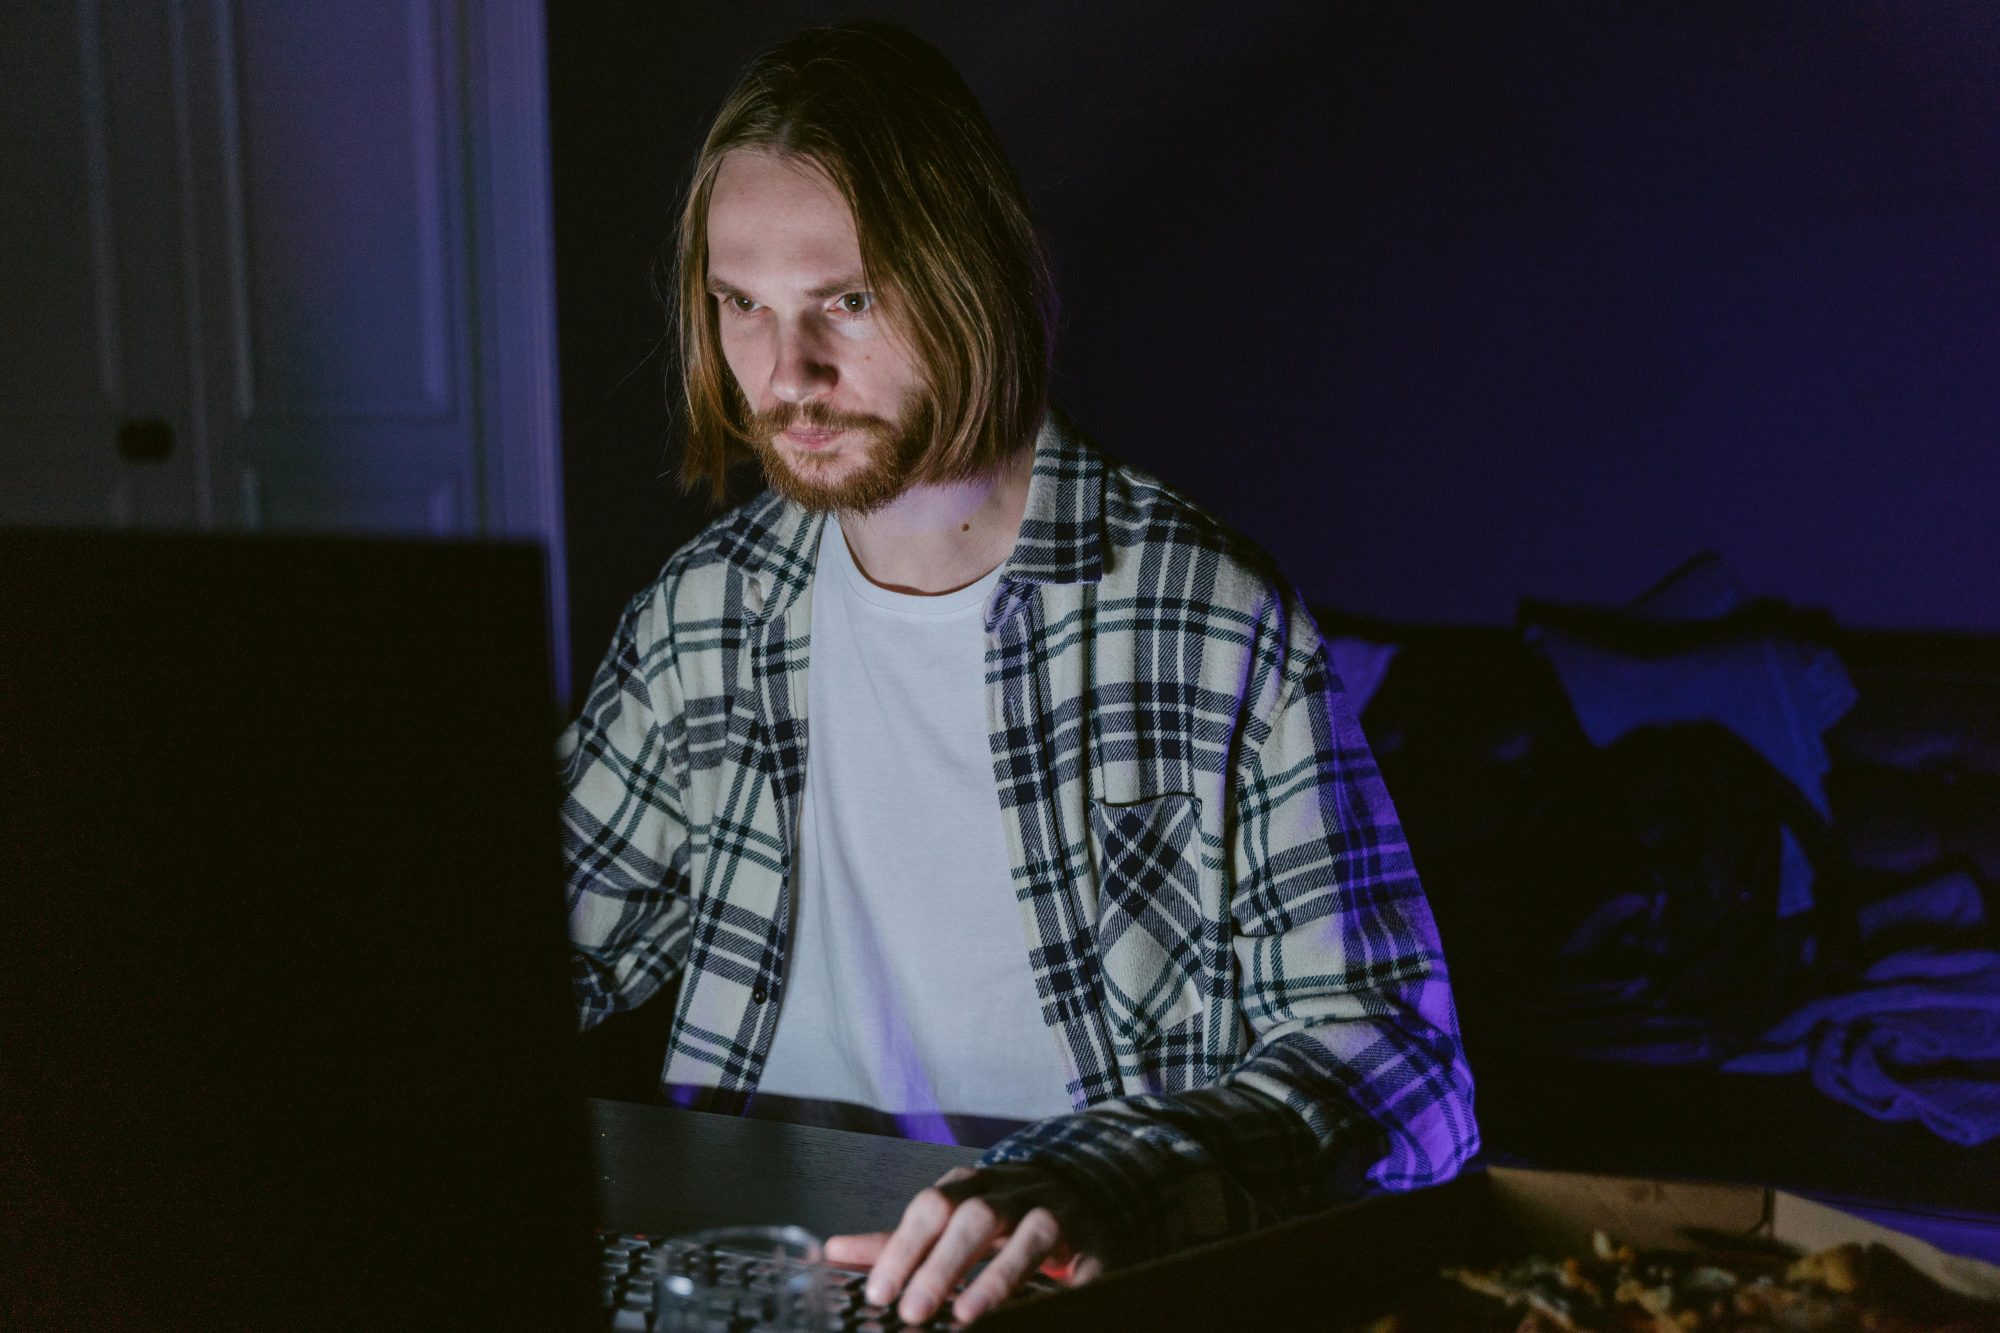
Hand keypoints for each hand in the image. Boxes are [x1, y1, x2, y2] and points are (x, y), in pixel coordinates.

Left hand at [824, 1163, 1107, 1324]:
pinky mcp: (1094, 1241)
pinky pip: (1089, 1261)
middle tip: (915, 1310)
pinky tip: (1055, 1308)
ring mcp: (1056, 1214)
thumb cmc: (1000, 1211)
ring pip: (1033, 1233)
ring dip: (1000, 1274)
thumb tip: (833, 1251)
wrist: (1077, 1187)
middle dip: (944, 1263)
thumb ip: (897, 1239)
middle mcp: (1011, 1195)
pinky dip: (1075, 1285)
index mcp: (970, 1188)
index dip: (904, 1248)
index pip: (931, 1207)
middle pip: (977, 1216)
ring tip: (968, 1315)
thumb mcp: (948, 1216)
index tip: (879, 1292)